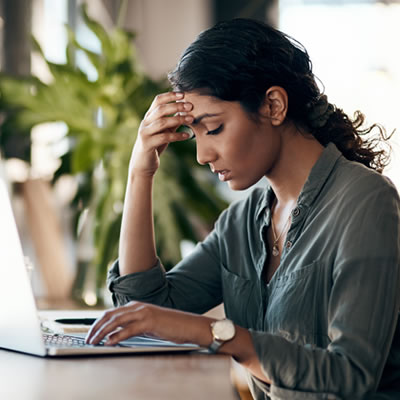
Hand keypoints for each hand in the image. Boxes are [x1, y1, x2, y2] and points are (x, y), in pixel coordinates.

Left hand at [85, 301, 212, 346]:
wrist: (187, 324)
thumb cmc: (168, 325)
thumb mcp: (146, 324)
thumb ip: (132, 326)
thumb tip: (114, 335)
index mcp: (135, 306)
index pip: (111, 313)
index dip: (98, 323)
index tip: (90, 333)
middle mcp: (137, 307)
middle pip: (110, 315)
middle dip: (96, 327)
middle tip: (88, 339)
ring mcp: (143, 313)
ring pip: (117, 321)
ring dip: (103, 332)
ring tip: (94, 342)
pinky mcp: (150, 322)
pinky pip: (129, 329)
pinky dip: (117, 336)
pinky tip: (110, 343)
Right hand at [129, 92, 193, 176]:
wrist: (143, 165)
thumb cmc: (155, 146)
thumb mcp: (164, 131)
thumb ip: (173, 122)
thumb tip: (186, 111)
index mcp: (149, 117)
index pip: (158, 100)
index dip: (170, 95)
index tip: (183, 94)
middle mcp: (145, 123)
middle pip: (160, 109)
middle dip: (176, 106)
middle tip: (190, 106)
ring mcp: (145, 133)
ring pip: (162, 122)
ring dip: (178, 119)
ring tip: (191, 119)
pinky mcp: (147, 144)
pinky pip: (163, 137)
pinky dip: (176, 135)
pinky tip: (186, 135)